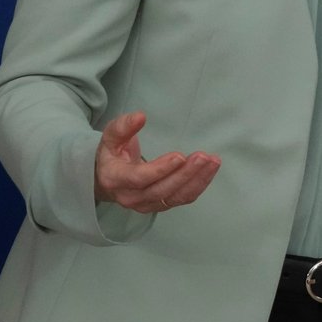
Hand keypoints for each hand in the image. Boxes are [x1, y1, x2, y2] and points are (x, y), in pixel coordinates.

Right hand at [94, 110, 221, 213]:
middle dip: (185, 174)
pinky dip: (198, 185)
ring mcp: (146, 204)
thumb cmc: (112, 154)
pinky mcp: (160, 205)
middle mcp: (131, 197)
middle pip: (161, 189)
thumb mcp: (111, 137)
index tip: (180, 156)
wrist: (108, 179)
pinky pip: (182, 198)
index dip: (160, 169)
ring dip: (196, 180)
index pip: (139, 178)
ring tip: (213, 162)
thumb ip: (123, 126)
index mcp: (115, 179)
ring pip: (174, 196)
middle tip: (203, 157)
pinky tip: (210, 170)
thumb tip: (140, 116)